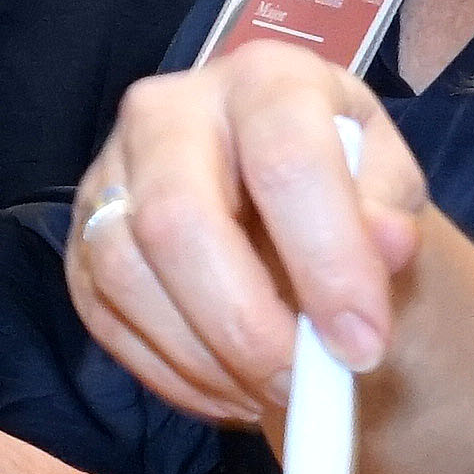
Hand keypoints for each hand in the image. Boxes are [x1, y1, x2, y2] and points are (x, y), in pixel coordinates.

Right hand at [66, 42, 436, 425]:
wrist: (290, 214)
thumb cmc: (349, 200)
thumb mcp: (393, 196)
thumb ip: (389, 213)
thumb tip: (384, 241)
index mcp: (265, 80)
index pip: (285, 161)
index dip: (326, 260)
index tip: (362, 346)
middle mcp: (167, 110)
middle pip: (176, 219)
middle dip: (245, 324)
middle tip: (302, 386)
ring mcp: (109, 173)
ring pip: (125, 275)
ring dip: (204, 357)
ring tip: (270, 392)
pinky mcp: (79, 240)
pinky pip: (102, 318)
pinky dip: (171, 372)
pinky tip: (229, 387)